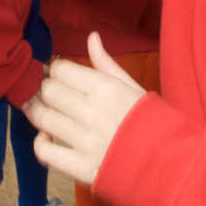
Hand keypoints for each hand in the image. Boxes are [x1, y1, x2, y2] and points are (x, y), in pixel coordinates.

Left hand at [25, 32, 146, 186]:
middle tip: (41, 90)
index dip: (52, 69)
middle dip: (40, 88)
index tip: (52, 73)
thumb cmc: (153, 122)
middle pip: (48, 91)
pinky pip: (45, 152)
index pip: (61, 70)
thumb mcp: (133, 87)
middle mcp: (93, 112)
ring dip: (34, 111)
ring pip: (42, 118)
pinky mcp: (81, 168)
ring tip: (37, 108)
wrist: (171, 163)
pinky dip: (39, 143)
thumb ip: (106, 64)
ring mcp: (86, 141)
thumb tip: (91, 37)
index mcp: (107, 88)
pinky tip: (46, 137)